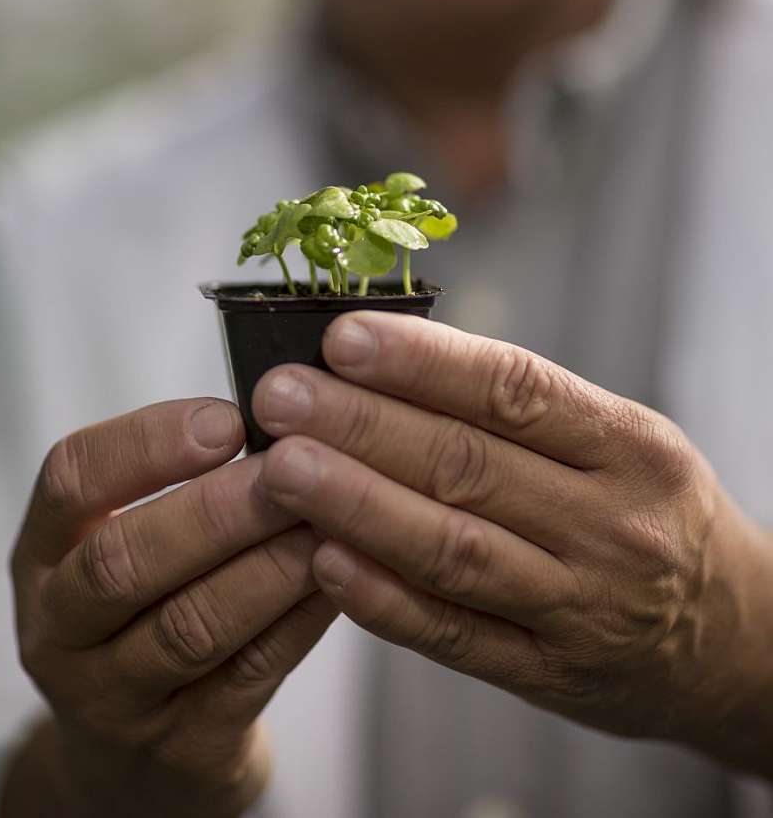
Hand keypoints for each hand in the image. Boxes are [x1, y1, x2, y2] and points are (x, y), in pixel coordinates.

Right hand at [5, 397, 337, 817]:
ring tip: (328, 521)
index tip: (228, 419)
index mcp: (44, 553)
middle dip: (216, 510)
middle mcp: (62, 629)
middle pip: (123, 562)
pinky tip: (337, 577)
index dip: (147, 443)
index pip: (71, 480)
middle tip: (293, 469)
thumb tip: (281, 409)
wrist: (137, 759)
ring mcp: (116, 700)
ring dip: (268, 566)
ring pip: (191, 627)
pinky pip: (249, 677)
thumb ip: (178, 480)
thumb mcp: (126, 541)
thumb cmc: (147, 610)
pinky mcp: (183, 750)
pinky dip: (298, 621)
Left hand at [253, 313, 772, 776]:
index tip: (342, 337)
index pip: (516, 390)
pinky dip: (385, 600)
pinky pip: (454, 637)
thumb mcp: (623, 440)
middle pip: (470, 466)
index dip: (424, 362)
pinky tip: (324, 563)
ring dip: (358, 506)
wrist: (731, 637)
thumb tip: (392, 358)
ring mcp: (579, 607)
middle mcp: (610, 526)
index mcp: (630, 447)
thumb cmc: (651, 511)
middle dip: (364, 425)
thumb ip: (524, 409)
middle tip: (282, 395)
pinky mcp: (547, 674)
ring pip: (454, 551)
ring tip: (283, 467)